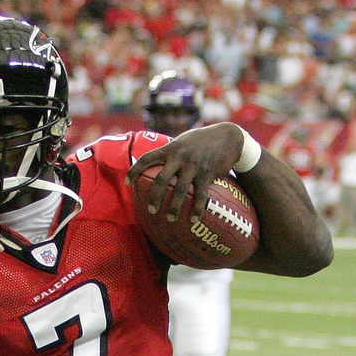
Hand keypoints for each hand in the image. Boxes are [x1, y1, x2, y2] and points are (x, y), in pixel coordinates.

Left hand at [127, 123, 248, 223]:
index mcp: (171, 148)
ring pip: (180, 190)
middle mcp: (180, 156)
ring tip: (170, 219)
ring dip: (174, 207)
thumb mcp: (183, 141)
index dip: (134, 170)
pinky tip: (193, 219)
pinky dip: (197, 208)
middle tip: (151, 210)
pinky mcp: (207, 173)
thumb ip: (169, 152)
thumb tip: (153, 165)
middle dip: (154, 196)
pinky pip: (200, 194)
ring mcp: (194, 165)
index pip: (147, 158)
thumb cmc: (201, 141)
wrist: (228, 136)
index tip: (127, 183)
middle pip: (161, 179)